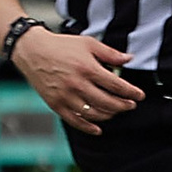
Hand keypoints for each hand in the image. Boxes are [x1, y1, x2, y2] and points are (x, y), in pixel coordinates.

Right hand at [12, 29, 143, 135]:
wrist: (32, 51)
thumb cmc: (61, 46)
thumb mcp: (88, 43)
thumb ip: (110, 53)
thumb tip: (129, 59)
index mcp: (87, 68)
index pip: (116, 85)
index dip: (131, 92)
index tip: (140, 96)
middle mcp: (77, 84)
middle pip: (107, 102)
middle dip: (123, 106)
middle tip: (131, 105)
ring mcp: (65, 96)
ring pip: (93, 113)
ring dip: (109, 115)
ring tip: (116, 111)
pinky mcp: (55, 104)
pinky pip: (75, 121)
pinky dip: (88, 127)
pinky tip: (98, 128)